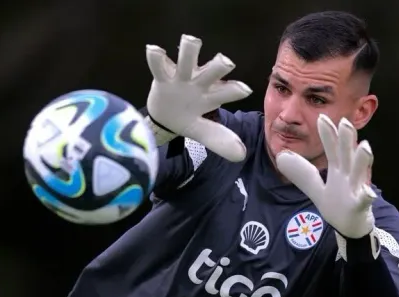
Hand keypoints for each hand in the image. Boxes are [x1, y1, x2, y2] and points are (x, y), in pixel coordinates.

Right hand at [145, 34, 251, 161]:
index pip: (227, 92)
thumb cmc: (188, 117)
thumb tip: (241, 155)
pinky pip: (159, 66)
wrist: (164, 115)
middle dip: (218, 66)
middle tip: (225, 61)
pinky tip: (153, 50)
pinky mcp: (163, 77)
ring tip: (190, 40)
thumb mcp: (203, 131)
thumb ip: (219, 140)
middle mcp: (200, 83)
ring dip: (189, 51)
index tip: (245, 89)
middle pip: (212, 72)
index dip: (235, 90)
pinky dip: (156, 58)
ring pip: (186, 61)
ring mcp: (181, 78)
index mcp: (212, 96)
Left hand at [276, 114, 376, 239]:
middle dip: (347, 139)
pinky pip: (364, 201)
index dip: (328, 134)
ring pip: (360, 173)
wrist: (352, 228)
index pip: (332, 149)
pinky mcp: (360, 206)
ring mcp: (356, 190)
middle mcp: (348, 176)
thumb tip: (281, 156)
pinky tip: (368, 192)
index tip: (322, 117)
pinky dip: (366, 196)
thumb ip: (301, 172)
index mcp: (338, 170)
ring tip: (365, 146)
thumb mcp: (316, 187)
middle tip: (345, 122)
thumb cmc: (337, 204)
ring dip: (362, 160)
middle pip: (347, 155)